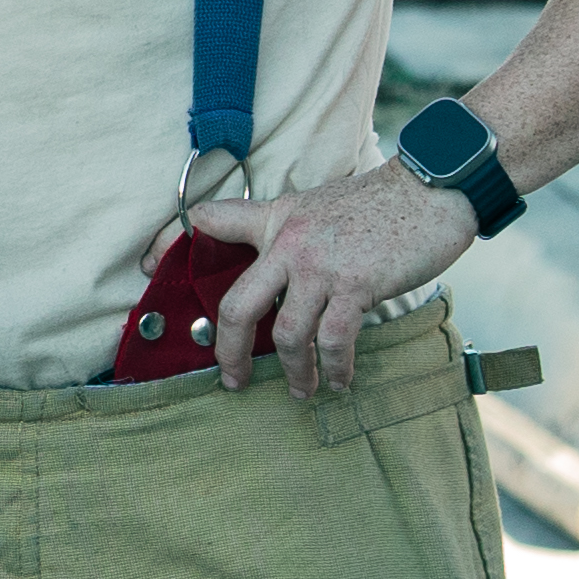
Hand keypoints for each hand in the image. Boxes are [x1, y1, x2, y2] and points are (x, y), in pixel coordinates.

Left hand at [180, 160, 481, 402]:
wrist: (432, 189)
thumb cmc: (379, 205)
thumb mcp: (317, 205)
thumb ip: (287, 231)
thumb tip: (273, 271)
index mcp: (275, 220)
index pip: (211, 221)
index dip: (170, 243)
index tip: (146, 267)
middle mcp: (288, 242)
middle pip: (236, 305)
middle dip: (228, 352)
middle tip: (233, 381)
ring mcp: (320, 265)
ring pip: (285, 334)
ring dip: (293, 371)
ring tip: (302, 389)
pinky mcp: (356, 284)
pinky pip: (333, 340)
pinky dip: (333, 368)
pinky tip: (338, 381)